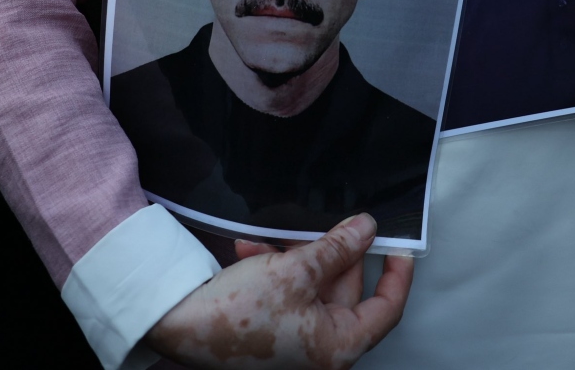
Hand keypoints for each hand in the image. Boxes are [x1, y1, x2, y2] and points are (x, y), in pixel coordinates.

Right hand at [145, 215, 412, 368]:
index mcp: (337, 347)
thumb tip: (367, 228)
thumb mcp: (295, 270)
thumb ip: (336, 248)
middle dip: (333, 254)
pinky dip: (275, 270)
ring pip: (314, 288)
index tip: (399, 245)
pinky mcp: (271, 332)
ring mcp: (295, 343)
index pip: (387, 310)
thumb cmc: (237, 311)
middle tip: (330, 223)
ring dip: (297, 257)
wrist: (176, 324)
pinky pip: (288, 295)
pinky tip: (251, 249)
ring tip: (277, 238)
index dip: (396, 275)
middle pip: (346, 293)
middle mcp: (320, 351)